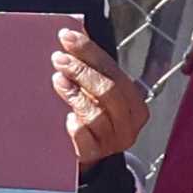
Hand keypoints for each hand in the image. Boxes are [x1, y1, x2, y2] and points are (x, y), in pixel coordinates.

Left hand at [47, 21, 144, 170]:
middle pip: (108, 91)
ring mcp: (113, 142)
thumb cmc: (92, 118)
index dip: (90, 51)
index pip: (113, 70)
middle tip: (58, 58)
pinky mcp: (94, 156)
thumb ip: (92, 69)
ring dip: (74, 93)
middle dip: (81, 70)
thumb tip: (73, 35)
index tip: (67, 37)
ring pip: (96, 114)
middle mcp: (129, 124)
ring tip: (57, 80)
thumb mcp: (97, 94)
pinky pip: (83, 137)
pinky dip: (74, 125)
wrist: (87, 157)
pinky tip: (66, 117)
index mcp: (135, 104)